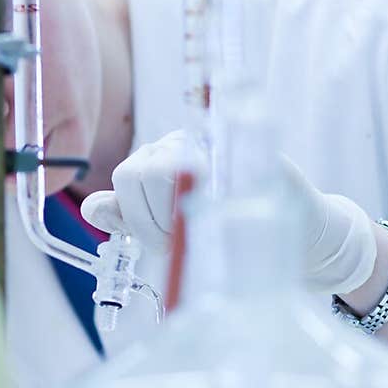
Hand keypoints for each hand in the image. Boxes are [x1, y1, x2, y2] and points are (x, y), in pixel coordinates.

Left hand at [80, 130, 376, 293]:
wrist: (296, 232)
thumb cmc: (227, 231)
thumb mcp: (170, 230)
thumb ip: (129, 218)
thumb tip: (91, 208)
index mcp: (159, 157)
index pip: (126, 177)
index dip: (135, 216)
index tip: (160, 245)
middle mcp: (182, 142)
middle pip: (138, 172)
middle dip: (151, 220)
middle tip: (180, 244)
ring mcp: (215, 144)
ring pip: (167, 170)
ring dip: (178, 215)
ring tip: (203, 233)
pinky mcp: (249, 152)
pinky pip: (214, 166)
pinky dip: (212, 195)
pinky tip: (225, 212)